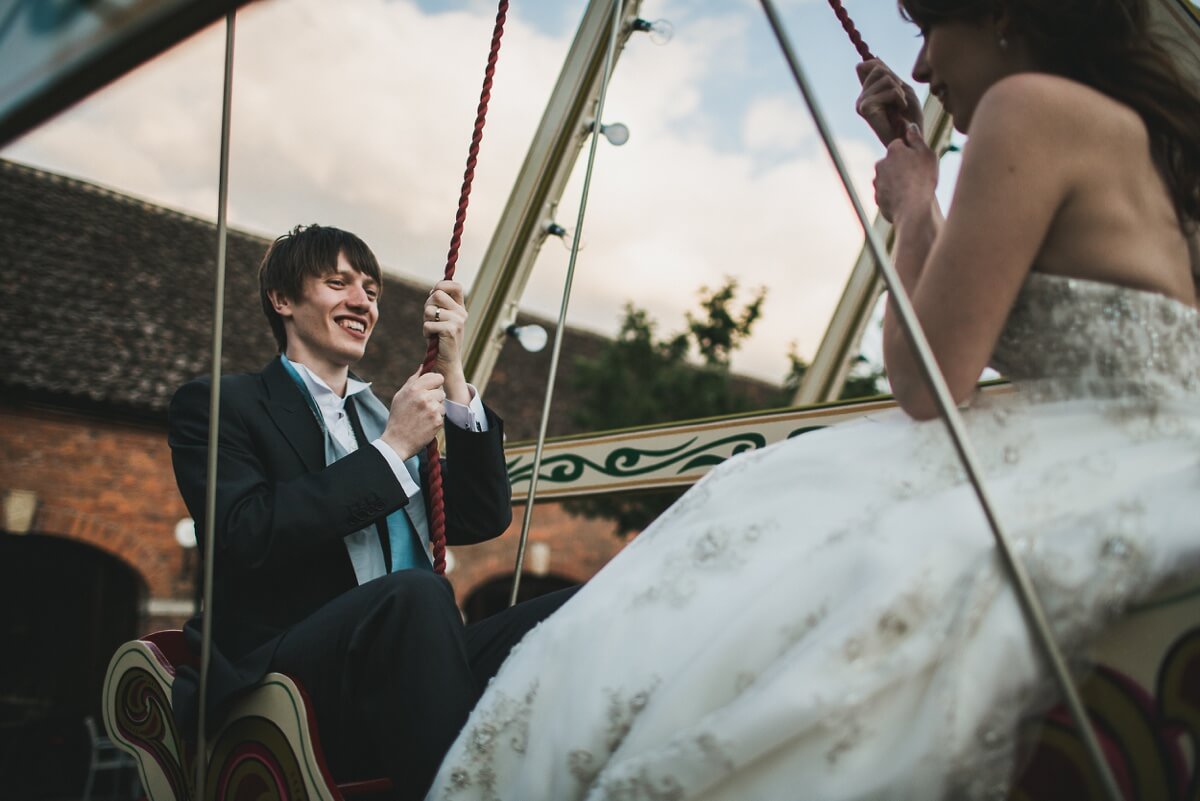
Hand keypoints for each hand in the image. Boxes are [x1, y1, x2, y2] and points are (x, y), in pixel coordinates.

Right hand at [381, 369, 445, 458]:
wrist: (397, 441)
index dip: (435, 383)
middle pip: (441, 391)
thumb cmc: (398, 417)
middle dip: (435, 398)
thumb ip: (413, 380)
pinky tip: (425, 424)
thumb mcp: (400, 395)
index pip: (437, 377)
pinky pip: (442, 415)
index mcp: (414, 388)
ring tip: (423, 416)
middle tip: (423, 407)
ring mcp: (432, 409)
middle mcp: (424, 397)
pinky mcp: (437, 421)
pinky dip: (436, 419)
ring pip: (442, 404)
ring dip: (436, 409)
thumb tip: (423, 367)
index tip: (431, 389)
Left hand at [423, 280, 469, 403]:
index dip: (442, 285)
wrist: (445, 362)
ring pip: (430, 309)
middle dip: (428, 304)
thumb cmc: (439, 339)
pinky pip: (428, 323)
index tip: (434, 293)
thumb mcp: (440, 318)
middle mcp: (461, 313)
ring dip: (426, 320)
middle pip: (437, 294)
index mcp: (460, 308)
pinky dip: (426, 331)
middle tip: (431, 318)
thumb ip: (438, 304)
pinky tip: (432, 339)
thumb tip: (434, 291)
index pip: (455, 285)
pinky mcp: (450, 330)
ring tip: (432, 331)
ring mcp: (458, 321)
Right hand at [855, 59, 922, 144]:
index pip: (867, 65)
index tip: (894, 86)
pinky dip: (899, 99)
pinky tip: (899, 111)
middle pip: (877, 69)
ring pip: (885, 78)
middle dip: (895, 81)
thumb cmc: (909, 117)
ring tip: (900, 107)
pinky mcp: (865, 109)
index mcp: (867, 93)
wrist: (911, 138)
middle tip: (899, 100)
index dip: (881, 67)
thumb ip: (887, 74)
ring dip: (899, 92)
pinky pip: (888, 91)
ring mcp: (861, 104)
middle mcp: (861, 98)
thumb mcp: (900, 89)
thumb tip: (872, 59)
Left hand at [873, 123, 937, 223]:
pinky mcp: (877, 198)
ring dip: (897, 182)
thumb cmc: (923, 179)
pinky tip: (906, 201)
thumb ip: (917, 139)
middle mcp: (880, 164)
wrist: (912, 209)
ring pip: (889, 179)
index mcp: (893, 150)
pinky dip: (894, 197)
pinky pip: (887, 194)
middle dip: (901, 168)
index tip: (918, 162)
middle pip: (892, 163)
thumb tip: (910, 126)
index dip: (910, 153)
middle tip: (916, 177)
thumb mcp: (927, 154)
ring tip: (912, 191)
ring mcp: (877, 182)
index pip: (899, 146)